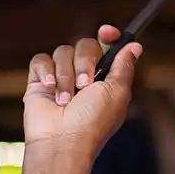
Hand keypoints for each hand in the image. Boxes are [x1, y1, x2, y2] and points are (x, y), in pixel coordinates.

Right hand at [23, 25, 141, 158]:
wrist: (62, 141)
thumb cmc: (92, 123)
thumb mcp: (116, 93)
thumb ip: (124, 67)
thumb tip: (135, 47)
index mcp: (106, 79)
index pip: (107, 47)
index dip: (109, 36)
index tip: (107, 32)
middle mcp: (84, 76)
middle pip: (85, 45)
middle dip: (86, 62)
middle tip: (85, 84)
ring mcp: (61, 78)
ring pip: (63, 52)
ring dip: (66, 75)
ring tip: (66, 100)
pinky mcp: (39, 81)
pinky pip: (41, 60)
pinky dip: (46, 72)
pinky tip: (49, 89)